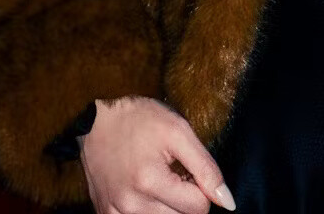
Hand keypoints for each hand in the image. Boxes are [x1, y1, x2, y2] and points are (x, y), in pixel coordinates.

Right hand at [78, 96, 235, 212]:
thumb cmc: (139, 119)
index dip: (201, 187)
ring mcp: (114, 213)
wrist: (96, 119)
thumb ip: (206, 167)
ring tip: (160, 180)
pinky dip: (148, 211)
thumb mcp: (178, 131)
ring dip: (168, 207)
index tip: (188, 168)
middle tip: (175, 172)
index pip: (198, 208)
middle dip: (185, 199)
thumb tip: (227, 203)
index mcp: (150, 181)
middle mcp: (131, 205)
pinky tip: (144, 191)